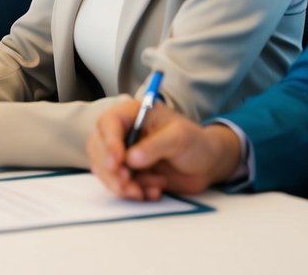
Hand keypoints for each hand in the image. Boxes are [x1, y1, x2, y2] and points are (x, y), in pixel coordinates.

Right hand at [87, 100, 241, 200]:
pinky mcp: (130, 173)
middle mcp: (124, 133)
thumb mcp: (180, 137)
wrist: (207, 166)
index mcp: (133, 114)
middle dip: (111, 170)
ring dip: (123, 185)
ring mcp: (125, 154)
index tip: (117, 161)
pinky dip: (133, 192)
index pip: (109, 123)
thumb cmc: (196, 143)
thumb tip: (131, 159)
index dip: (108, 142)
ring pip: (106, 170)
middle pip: (99, 148)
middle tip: (127, 183)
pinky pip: (120, 185)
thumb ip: (155, 146)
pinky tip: (154, 191)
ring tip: (145, 190)